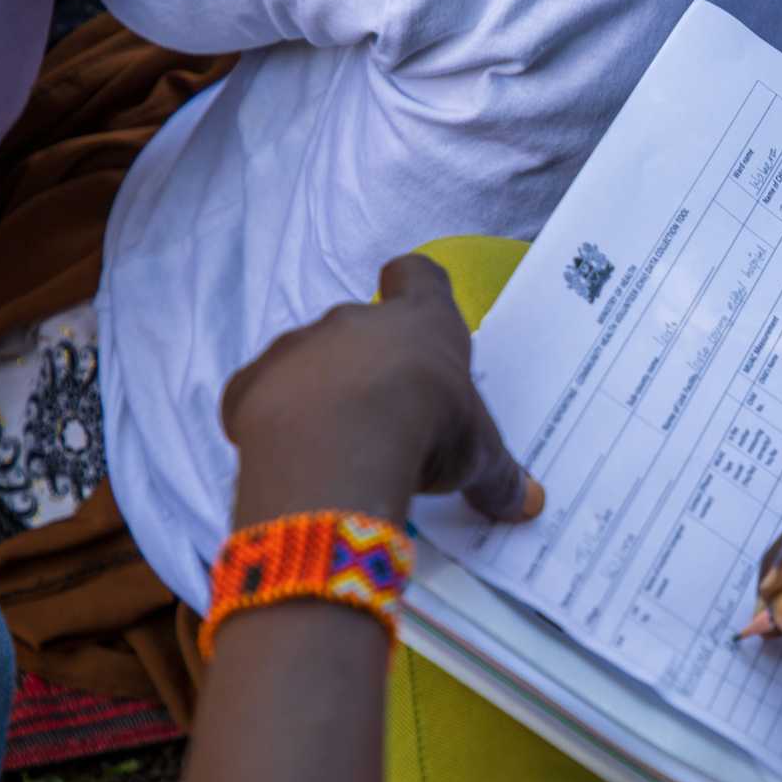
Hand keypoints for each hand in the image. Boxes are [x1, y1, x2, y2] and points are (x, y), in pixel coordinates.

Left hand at [221, 254, 543, 527]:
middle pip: (360, 328)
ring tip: (337, 448)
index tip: (417, 312)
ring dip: (320, 394)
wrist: (339, 444)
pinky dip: (275, 421)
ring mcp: (296, 347)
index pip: (419, 276)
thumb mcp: (477, 455)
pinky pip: (263, 395)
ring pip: (309, 361)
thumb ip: (498, 475)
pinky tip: (293, 458)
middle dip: (369, 366)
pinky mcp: (251, 383)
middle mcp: (354, 322)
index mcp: (420, 323)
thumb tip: (530, 504)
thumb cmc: (429, 428)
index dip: (417, 289)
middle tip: (385, 419)